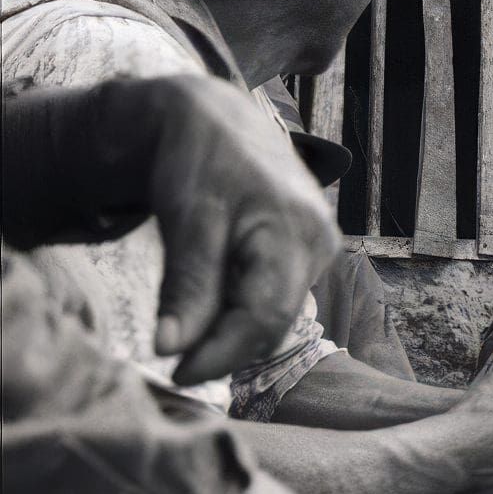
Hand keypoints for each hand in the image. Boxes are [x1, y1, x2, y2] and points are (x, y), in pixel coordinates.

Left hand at [141, 76, 340, 384]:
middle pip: (275, 320)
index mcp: (295, 230)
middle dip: (225, 346)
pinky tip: (211, 298)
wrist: (216, 119)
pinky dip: (242, 306)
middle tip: (173, 358)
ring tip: (187, 322)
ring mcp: (319, 245)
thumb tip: (171, 349)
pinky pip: (277, 293)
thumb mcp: (185, 220)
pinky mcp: (308, 247)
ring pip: (276, 311)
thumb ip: (186, 286)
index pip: (265, 316)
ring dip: (233, 328)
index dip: (221, 354)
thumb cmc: (199, 161)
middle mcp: (320, 242)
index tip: (175, 374)